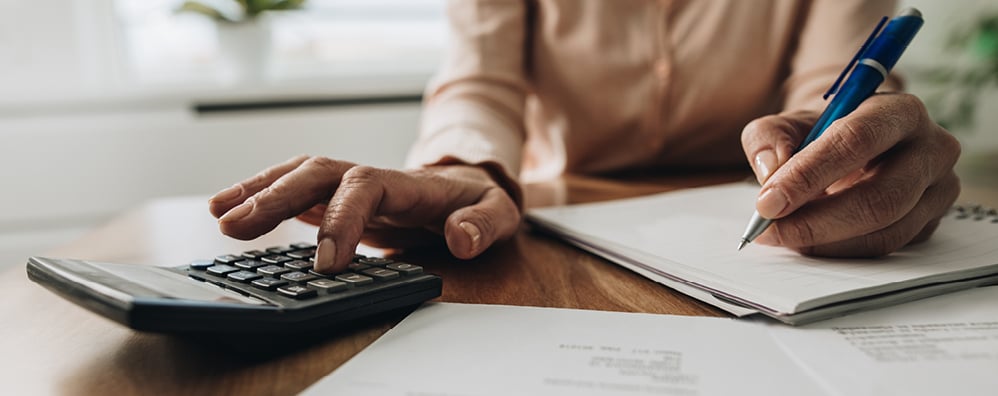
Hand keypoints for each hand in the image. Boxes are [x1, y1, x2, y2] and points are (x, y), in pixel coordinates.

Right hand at [208, 156, 520, 272]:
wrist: (468, 190)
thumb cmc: (478, 204)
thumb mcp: (499, 214)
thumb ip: (483, 224)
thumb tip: (461, 238)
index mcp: (407, 183)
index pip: (365, 188)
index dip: (341, 219)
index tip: (327, 263)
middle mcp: (371, 177)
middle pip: (317, 173)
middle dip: (276, 197)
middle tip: (236, 227)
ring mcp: (350, 184)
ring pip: (298, 175)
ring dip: (257, 190)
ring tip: (219, 214)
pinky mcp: (336, 197)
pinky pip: (293, 189)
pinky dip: (259, 195)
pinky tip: (227, 211)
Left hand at [740, 93, 960, 256]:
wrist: (854, 147)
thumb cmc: (820, 133)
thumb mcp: (785, 124)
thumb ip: (768, 139)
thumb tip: (772, 172)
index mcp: (899, 111)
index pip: (857, 141)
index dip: (809, 174)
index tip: (767, 202)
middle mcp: (932, 149)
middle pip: (880, 197)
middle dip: (816, 220)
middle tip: (770, 230)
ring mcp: (938, 190)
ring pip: (885, 231)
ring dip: (825, 242)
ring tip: (782, 236)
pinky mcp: (931, 222)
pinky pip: (886, 248)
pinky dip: (840, 251)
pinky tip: (808, 243)